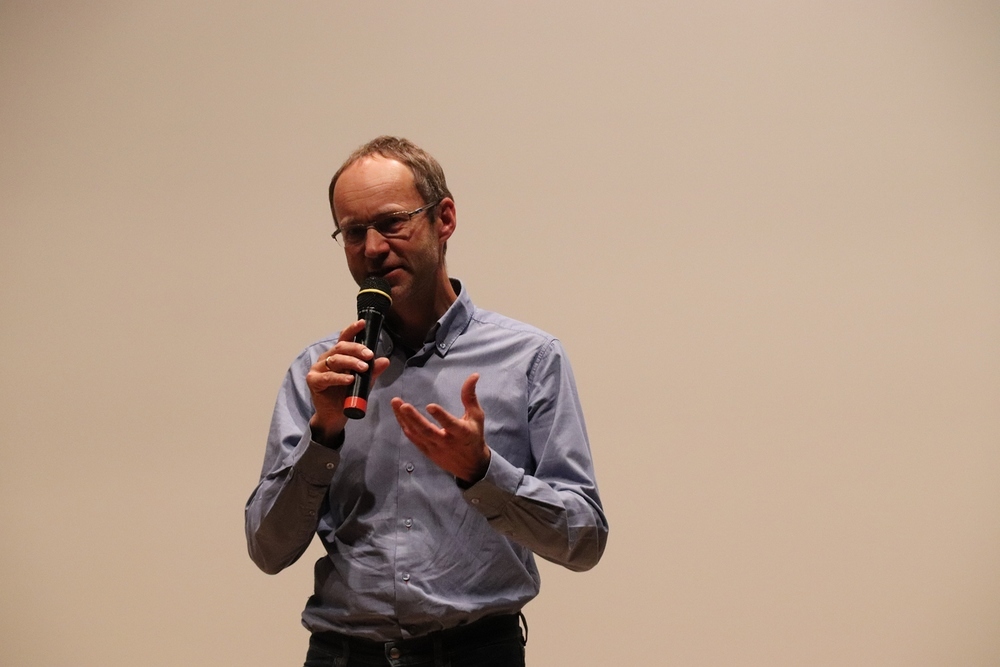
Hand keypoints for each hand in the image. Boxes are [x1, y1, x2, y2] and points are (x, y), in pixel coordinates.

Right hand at [307, 319, 389, 443]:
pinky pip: (327, 377)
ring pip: (335, 360)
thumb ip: (372, 371)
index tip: (362, 323)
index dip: (352, 330)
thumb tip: (385, 360)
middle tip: (369, 355)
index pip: (344, 338)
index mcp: (338, 355)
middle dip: (356, 349)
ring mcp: (318, 369)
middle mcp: (326, 359)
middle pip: (341, 347)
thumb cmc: (347, 395)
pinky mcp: (313, 381)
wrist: (336, 416)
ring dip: (351, 362)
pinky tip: (350, 379)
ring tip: (363, 368)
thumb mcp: (364, 382)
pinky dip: (339, 377)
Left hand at [391, 373, 490, 483]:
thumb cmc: (474, 436)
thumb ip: (470, 396)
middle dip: (414, 418)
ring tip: (395, 404)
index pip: (450, 424)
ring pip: (416, 434)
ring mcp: (434, 448)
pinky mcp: (427, 452)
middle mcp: (446, 442)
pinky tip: (398, 415)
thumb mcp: (476, 416)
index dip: (440, 416)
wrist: (471, 465)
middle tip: (402, 405)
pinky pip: (413, 439)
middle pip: (427, 431)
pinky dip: (405, 427)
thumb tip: (473, 375)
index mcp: (461, 433)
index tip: (430, 405)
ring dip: (404, 419)